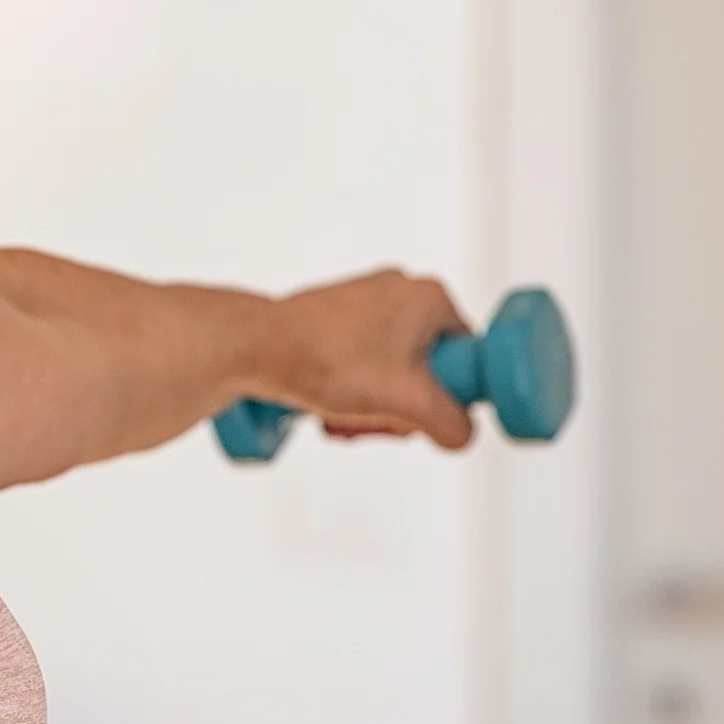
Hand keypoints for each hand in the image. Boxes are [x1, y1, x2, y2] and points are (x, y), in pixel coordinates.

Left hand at [252, 269, 475, 449]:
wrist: (256, 347)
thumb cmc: (327, 361)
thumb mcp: (410, 403)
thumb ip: (453, 424)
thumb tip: (459, 433)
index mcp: (430, 297)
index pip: (466, 358)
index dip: (446, 395)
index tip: (417, 410)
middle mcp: (400, 290)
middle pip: (427, 370)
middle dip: (403, 406)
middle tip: (377, 417)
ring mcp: (365, 302)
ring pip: (392, 372)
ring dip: (374, 404)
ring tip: (346, 413)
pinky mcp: (336, 318)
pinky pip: (362, 364)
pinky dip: (351, 390)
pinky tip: (329, 405)